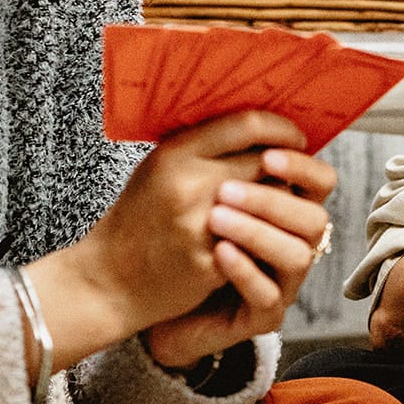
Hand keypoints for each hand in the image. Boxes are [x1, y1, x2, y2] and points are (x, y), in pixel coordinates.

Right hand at [32, 111, 317, 368]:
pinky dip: (264, 236)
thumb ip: (203, 147)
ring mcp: (202, 223)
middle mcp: (189, 183)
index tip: (295, 137)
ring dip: (279, 202)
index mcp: (176, 153)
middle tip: (288, 175)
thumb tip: (260, 128)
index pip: (248, 125)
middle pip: (267, 162)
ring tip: (274, 205)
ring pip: (270, 200)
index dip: (281, 128)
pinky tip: (256, 237)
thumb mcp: (159, 168)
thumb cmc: (139, 220)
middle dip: (284, 169)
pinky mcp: (213, 259)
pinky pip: (259, 239)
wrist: (109, 278)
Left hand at [142, 145, 336, 367]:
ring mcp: (282, 282)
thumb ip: (223, 156)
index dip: (301, 166)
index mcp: (286, 208)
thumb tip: (233, 109)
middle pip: (314, 219)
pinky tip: (218, 251)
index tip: (268, 154)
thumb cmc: (173, 237)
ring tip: (216, 219)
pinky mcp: (262, 315)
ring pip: (298, 256)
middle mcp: (294, 243)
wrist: (142, 293)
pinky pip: (267, 293)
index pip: (320, 181)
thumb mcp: (196, 187)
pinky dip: (245, 269)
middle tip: (226, 190)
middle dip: (273, 200)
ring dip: (258, 232)